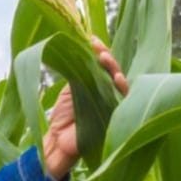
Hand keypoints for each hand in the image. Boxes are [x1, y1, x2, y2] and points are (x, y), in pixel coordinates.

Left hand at [42, 38, 128, 178]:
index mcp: (96, 83)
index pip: (102, 63)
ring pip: (120, 82)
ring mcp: (112, 102)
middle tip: (97, 47)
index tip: (89, 38)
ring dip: (113, 69)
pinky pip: (123, 100)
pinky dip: (121, 88)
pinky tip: (117, 78)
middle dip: (106, 56)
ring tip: (104, 59)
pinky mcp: (115, 115)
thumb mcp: (69, 90)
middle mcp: (107, 91)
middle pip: (113, 69)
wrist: (57, 142)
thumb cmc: (63, 118)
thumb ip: (76, 73)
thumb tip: (76, 49)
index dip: (98, 50)